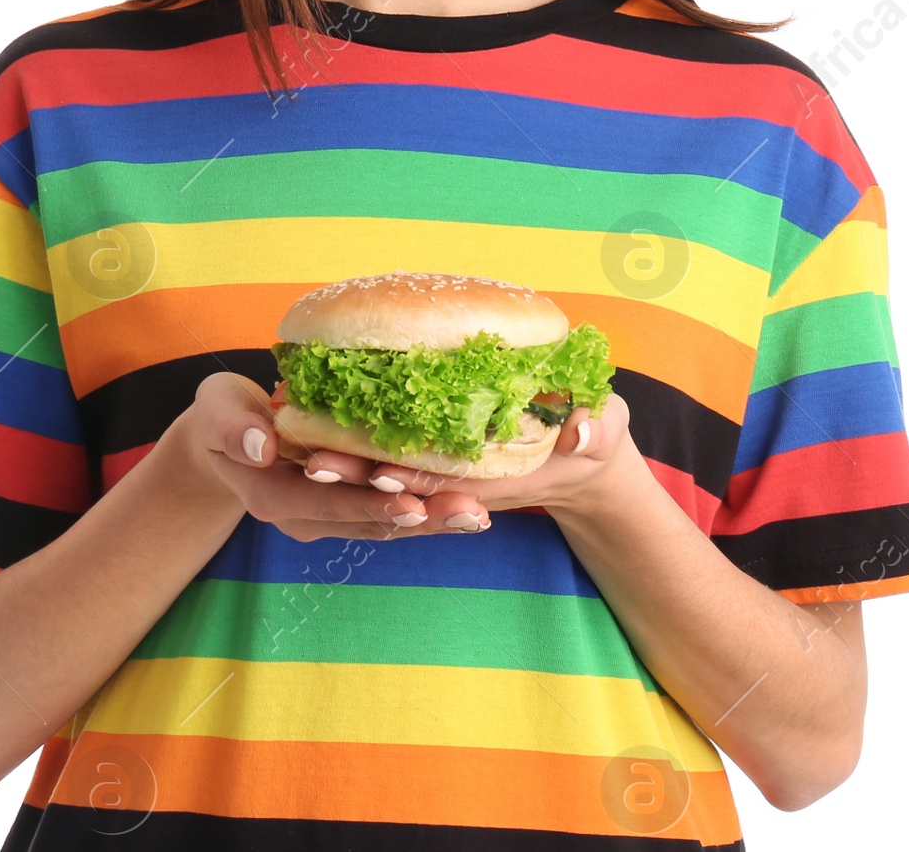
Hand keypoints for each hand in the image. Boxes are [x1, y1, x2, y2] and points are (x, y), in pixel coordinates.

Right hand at [177, 371, 494, 541]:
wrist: (224, 439)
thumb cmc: (223, 415)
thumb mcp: (217, 411)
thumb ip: (234, 427)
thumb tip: (262, 444)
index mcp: (273, 495)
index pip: (327, 503)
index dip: (370, 503)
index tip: (412, 503)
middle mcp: (304, 516)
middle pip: (367, 522)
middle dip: (421, 519)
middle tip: (471, 513)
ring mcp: (327, 515)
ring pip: (384, 523)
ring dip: (432, 520)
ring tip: (478, 513)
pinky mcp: (345, 505)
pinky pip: (387, 511)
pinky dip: (424, 507)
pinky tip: (464, 500)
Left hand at [297, 392, 636, 516]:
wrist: (586, 458)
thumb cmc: (597, 437)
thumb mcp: (607, 430)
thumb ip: (598, 430)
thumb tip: (583, 432)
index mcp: (501, 479)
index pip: (447, 484)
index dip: (410, 479)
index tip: (374, 470)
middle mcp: (465, 484)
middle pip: (403, 484)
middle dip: (359, 476)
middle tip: (313, 460)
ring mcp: (448, 474)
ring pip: (388, 473)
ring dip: (347, 463)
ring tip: (301, 447)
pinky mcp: (438, 459)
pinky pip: (392, 457)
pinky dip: (359, 446)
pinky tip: (318, 423)